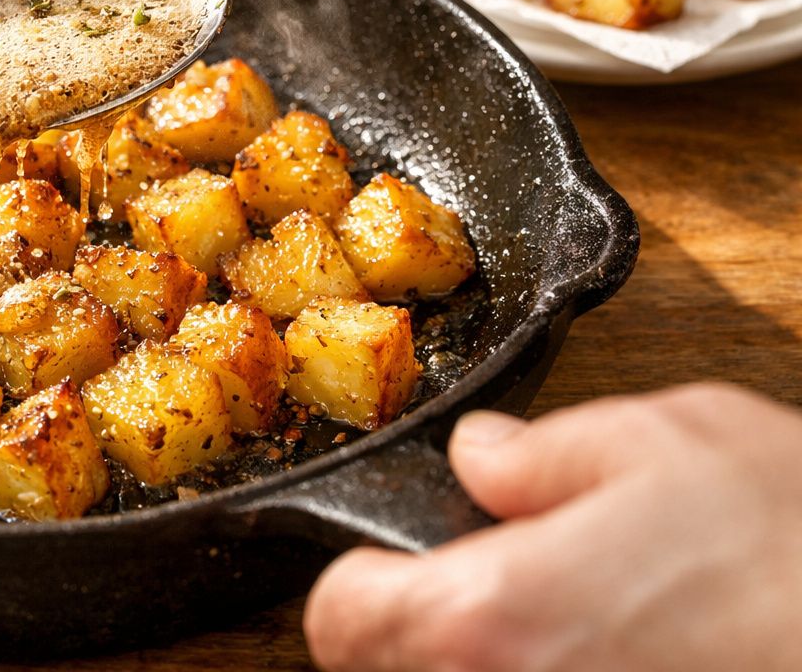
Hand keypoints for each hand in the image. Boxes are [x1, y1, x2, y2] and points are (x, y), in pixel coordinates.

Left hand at [303, 383, 801, 671]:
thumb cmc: (798, 546)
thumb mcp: (662, 446)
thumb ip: (542, 454)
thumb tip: (484, 459)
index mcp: (492, 617)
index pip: (340, 620)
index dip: (361, 584)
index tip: (393, 568)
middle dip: (432, 632)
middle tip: (509, 593)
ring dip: (500, 663)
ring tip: (589, 630)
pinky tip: (632, 660)